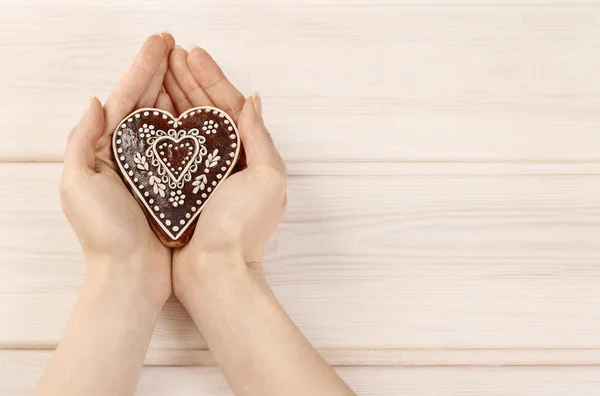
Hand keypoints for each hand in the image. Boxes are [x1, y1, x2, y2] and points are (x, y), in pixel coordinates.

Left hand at [60, 33, 175, 306]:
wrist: (130, 276)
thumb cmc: (104, 234)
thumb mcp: (78, 185)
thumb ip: (82, 141)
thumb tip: (96, 101)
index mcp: (102, 149)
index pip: (125, 97)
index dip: (143, 66)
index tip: (162, 42)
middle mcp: (127, 154)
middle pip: (146, 102)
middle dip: (161, 71)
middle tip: (179, 46)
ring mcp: (151, 168)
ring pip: (165, 120)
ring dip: (177, 92)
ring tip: (191, 68)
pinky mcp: (171, 184)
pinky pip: (182, 147)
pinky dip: (190, 126)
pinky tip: (202, 112)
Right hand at [163, 46, 286, 300]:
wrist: (215, 273)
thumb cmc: (241, 229)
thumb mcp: (266, 179)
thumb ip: (260, 139)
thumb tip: (253, 100)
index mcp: (252, 154)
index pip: (230, 105)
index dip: (212, 77)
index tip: (191, 54)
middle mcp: (230, 160)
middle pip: (208, 110)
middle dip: (190, 80)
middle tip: (169, 53)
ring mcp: (205, 172)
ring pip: (190, 125)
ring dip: (176, 96)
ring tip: (158, 71)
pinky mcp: (184, 186)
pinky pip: (174, 149)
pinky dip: (165, 127)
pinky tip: (152, 110)